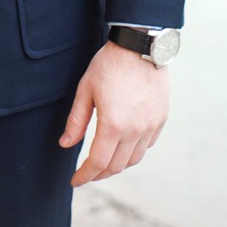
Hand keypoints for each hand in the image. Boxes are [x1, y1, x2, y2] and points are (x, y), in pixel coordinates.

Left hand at [59, 39, 169, 187]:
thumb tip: (65, 144)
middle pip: (117, 166)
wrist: (140, 45)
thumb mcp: (85, 89)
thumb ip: (76, 121)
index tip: (75, 181)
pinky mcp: (161, 119)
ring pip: (134, 159)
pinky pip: (147, 145)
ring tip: (104, 161)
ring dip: (117, 165)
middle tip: (87, 173)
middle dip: (99, 173)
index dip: (85, 175)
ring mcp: (150, 126)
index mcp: (113, 125)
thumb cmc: (109, 64)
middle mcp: (135, 130)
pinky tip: (123, 144)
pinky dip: (133, 151)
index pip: (98, 163)